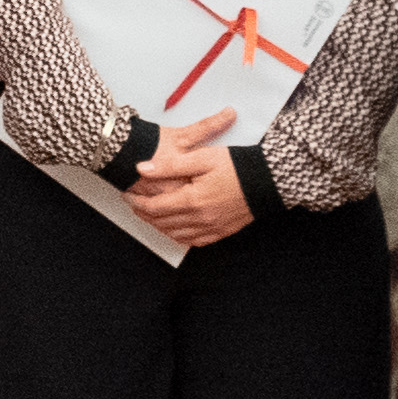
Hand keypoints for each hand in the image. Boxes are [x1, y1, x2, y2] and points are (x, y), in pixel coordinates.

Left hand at [123, 112, 248, 249]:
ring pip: (175, 234)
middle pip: (162, 223)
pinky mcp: (222, 232)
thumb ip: (170, 165)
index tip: (127, 195)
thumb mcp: (202, 158)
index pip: (154, 208)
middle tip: (133, 205)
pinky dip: (178, 236)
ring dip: (158, 226)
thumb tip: (142, 169)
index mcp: (193, 200)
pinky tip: (173, 228)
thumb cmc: (237, 166)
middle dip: (143, 214)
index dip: (136, 202)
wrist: (269, 180)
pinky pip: (194, 241)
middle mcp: (201, 219)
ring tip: (148, 215)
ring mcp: (212, 228)